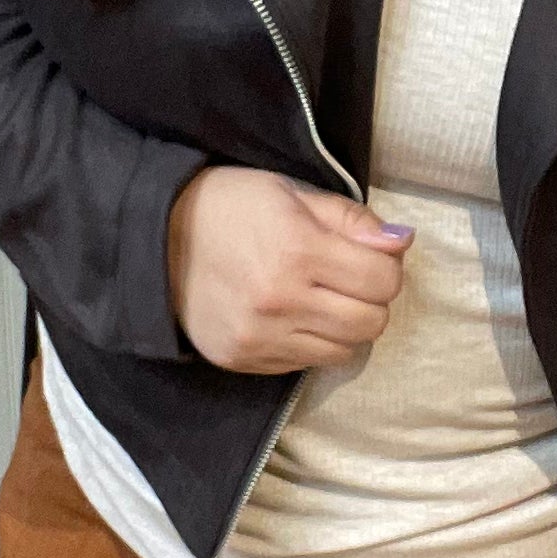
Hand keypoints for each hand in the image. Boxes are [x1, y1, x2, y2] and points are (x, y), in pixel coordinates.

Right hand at [167, 165, 413, 372]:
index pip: (383, 281)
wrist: (154, 240)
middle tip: (351, 281)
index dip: (387, 268)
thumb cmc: (229, 206)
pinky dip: (313, 343)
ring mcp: (261, 337)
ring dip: (346, 326)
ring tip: (323, 300)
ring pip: (344, 351)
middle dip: (372, 301)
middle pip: (370, 322)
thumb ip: (351, 220)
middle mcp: (280, 300)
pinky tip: (294, 317)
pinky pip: (307, 364)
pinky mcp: (245, 360)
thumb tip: (402, 243)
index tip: (370, 257)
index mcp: (297, 250)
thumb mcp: (291, 193)